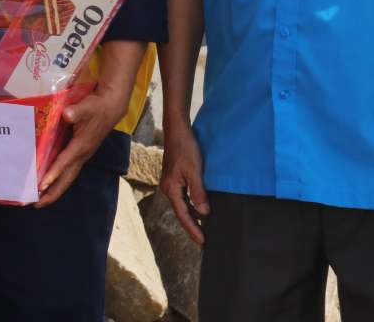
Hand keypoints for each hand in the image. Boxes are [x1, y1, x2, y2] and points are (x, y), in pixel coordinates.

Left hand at [35, 85, 129, 206]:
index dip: (53, 174)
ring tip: (38, 200)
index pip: (65, 163)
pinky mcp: (79, 153)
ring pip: (67, 177)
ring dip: (53, 190)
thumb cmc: (97, 107)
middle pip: (66, 179)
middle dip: (52, 193)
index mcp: (82, 146)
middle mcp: (82, 155)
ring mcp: (81, 155)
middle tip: (35, 204)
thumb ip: (77, 111)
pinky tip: (46, 182)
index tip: (41, 186)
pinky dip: (57, 179)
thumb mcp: (87, 106)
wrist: (111, 107)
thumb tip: (68, 114)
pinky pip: (67, 170)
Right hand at [161, 123, 209, 244]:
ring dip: (193, 217)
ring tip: (204, 229)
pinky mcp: (176, 177)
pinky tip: (201, 208)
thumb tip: (203, 213)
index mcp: (170, 189)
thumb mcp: (194, 171)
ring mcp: (171, 183)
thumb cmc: (185, 149)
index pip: (183, 215)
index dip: (193, 229)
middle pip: (181, 212)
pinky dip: (192, 205)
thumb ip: (198, 193)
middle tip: (204, 241)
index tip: (203, 242)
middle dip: (192, 226)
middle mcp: (168, 188)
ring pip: (183, 205)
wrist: (177, 131)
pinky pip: (184, 197)